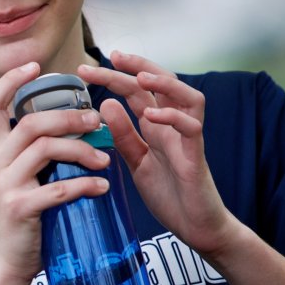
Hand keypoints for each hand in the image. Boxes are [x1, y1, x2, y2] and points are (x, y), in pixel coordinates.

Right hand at [0, 63, 111, 282]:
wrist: (5, 259)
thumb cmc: (21, 214)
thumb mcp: (18, 176)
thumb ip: (34, 151)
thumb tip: (73, 123)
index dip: (10, 80)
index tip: (35, 66)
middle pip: (30, 122)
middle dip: (68, 117)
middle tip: (95, 120)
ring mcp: (6, 185)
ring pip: (45, 150)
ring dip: (81, 149)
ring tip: (104, 159)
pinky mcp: (20, 208)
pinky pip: (58, 189)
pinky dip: (85, 185)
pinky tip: (102, 187)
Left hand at [78, 52, 234, 257]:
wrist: (195, 228)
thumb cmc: (169, 194)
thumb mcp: (136, 163)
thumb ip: (123, 136)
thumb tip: (104, 104)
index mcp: (156, 127)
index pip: (138, 92)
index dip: (117, 76)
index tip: (88, 69)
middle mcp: (174, 127)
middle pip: (163, 84)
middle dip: (138, 67)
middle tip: (112, 57)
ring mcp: (188, 139)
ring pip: (188, 97)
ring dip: (165, 84)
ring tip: (139, 79)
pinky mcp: (196, 157)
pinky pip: (192, 129)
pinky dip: (173, 118)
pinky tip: (152, 116)